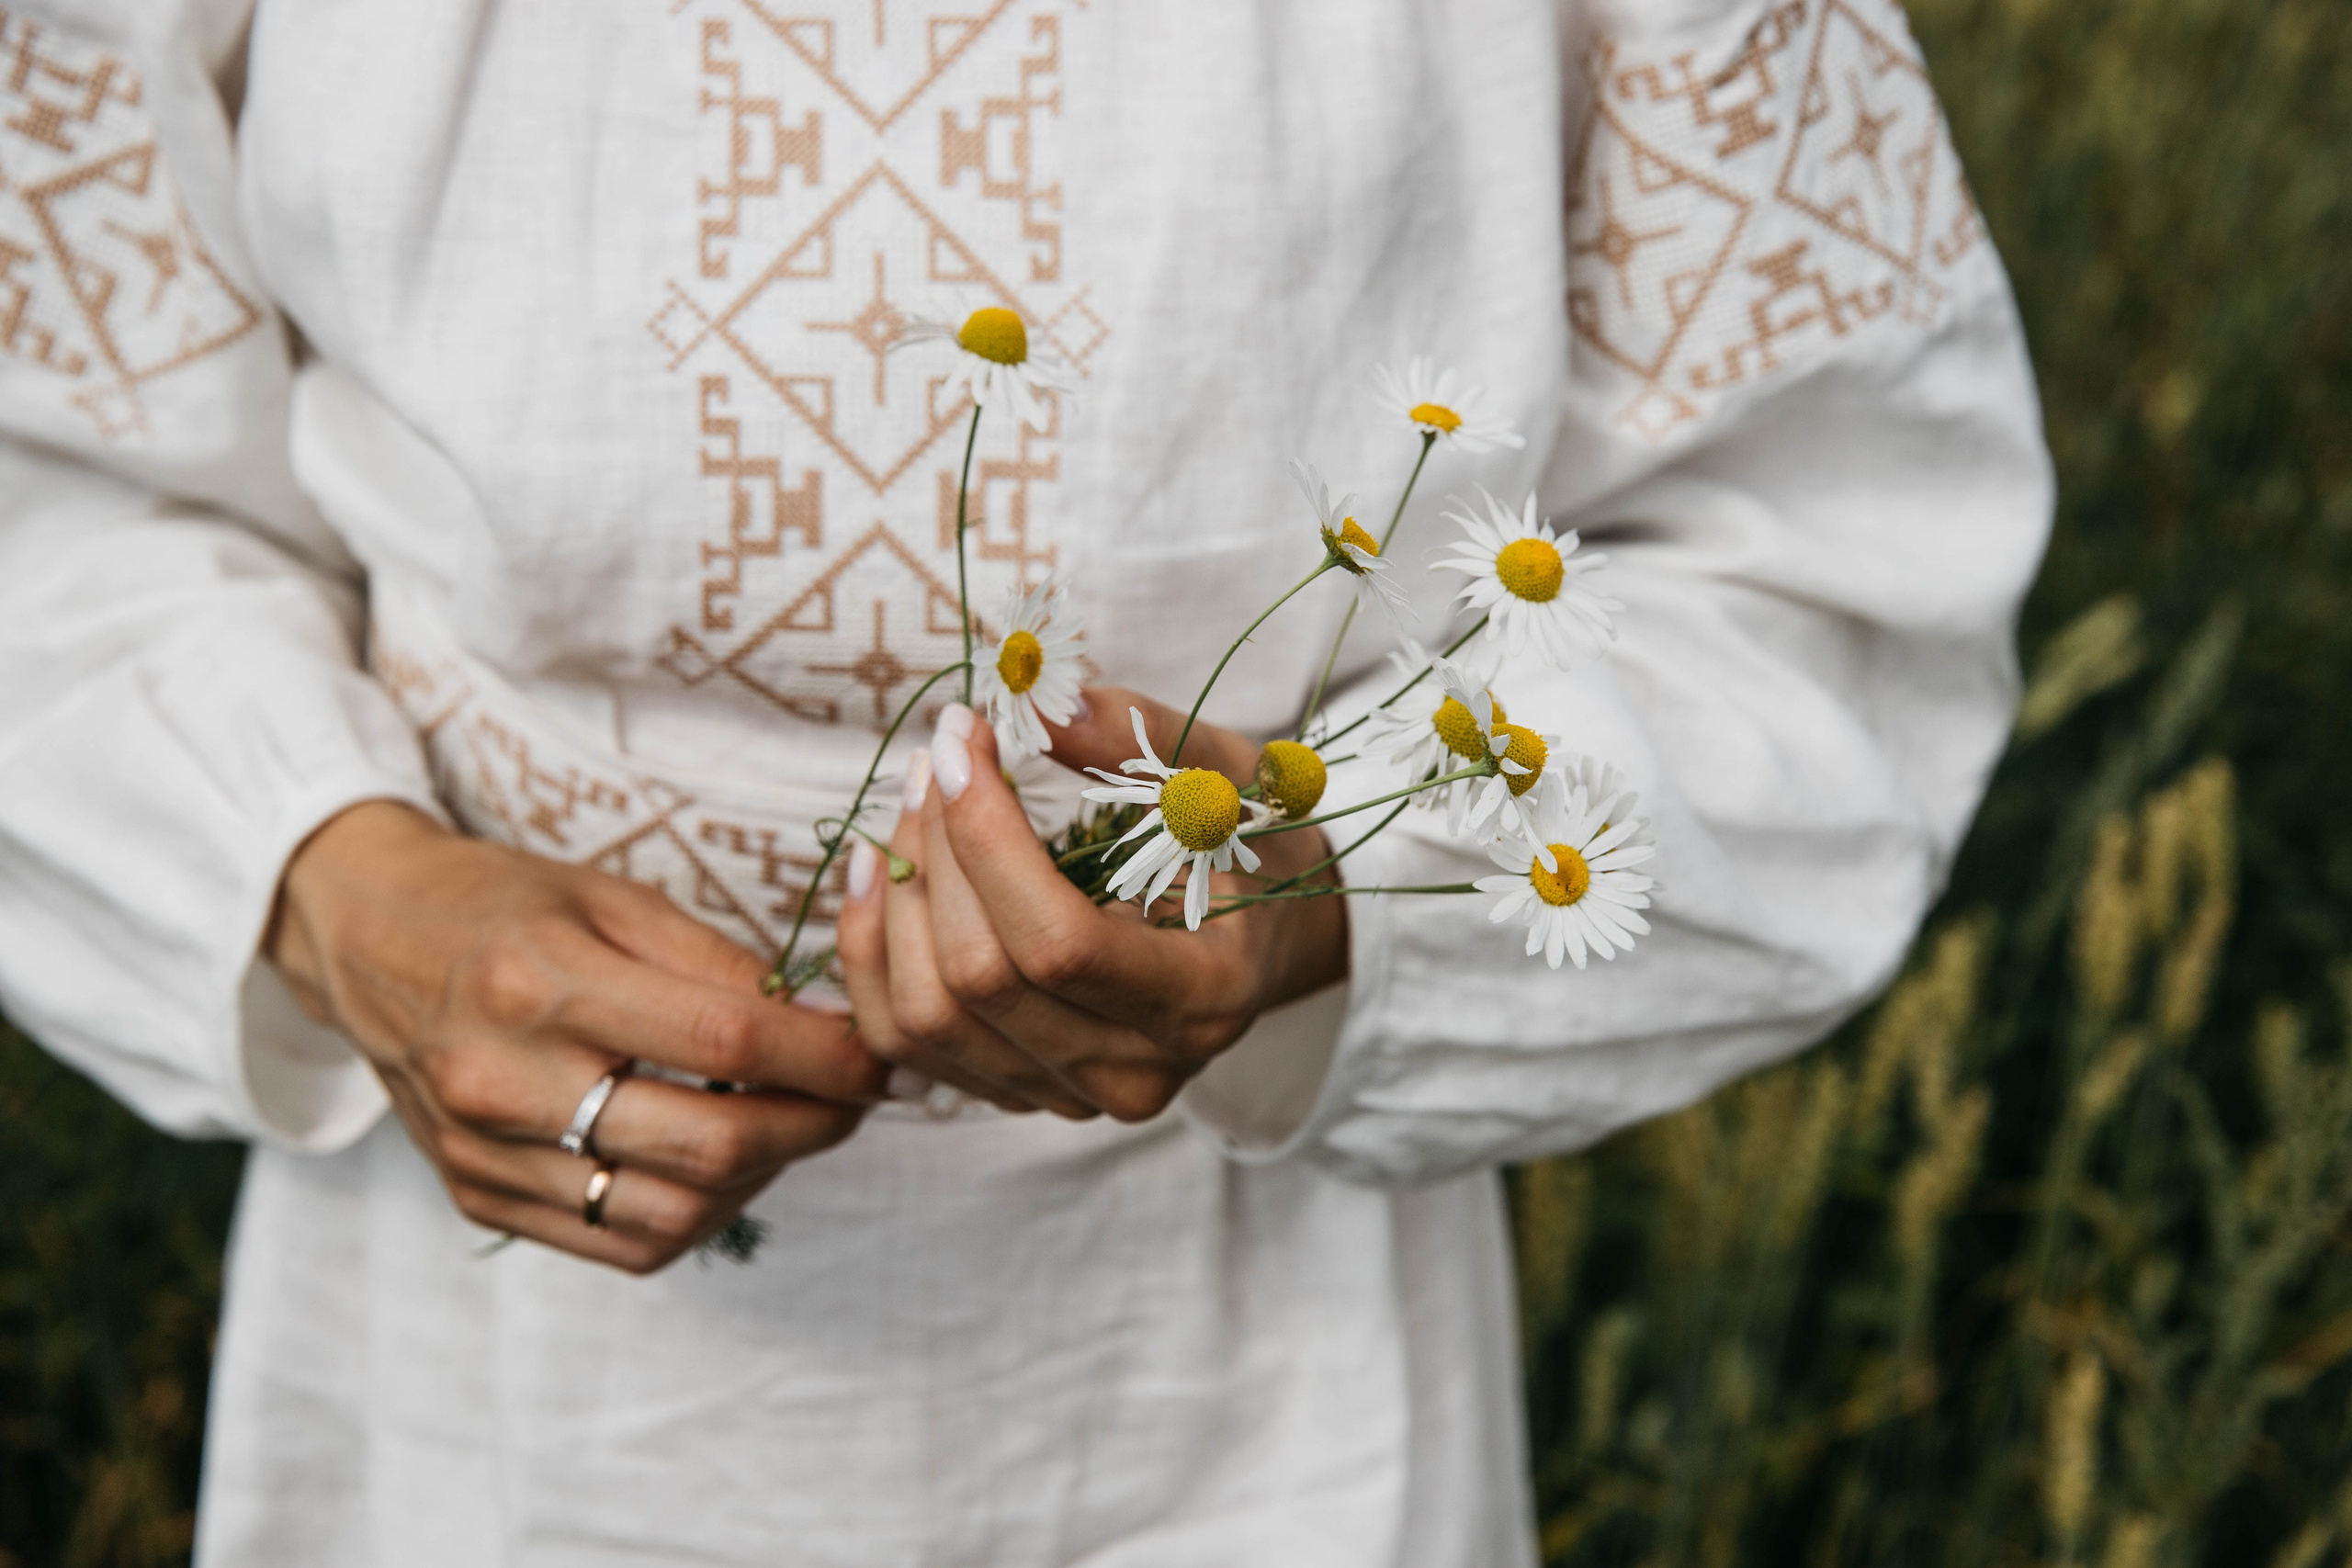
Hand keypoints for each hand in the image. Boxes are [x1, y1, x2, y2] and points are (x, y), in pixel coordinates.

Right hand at [266, 801, 888, 1272]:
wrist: (366, 939)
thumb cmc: (504, 905)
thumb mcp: (610, 896)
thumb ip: (718, 963)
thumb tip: (829, 1021)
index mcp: (541, 980)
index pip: (727, 1043)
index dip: (828, 1057)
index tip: (883, 1057)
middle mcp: (505, 1079)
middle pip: (709, 1142)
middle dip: (816, 1124)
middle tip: (858, 1098)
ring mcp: (485, 1152)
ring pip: (674, 1210)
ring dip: (765, 1176)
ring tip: (794, 1125)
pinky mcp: (477, 1197)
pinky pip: (621, 1243)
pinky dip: (698, 1213)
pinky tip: (722, 1165)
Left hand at [833, 689, 1349, 1121]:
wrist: (1263, 942)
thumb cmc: (1249, 847)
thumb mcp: (1222, 776)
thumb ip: (1135, 737)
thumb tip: (1034, 704)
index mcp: (1203, 998)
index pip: (1059, 944)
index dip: (986, 839)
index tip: (960, 739)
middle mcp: (1135, 1071)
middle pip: (980, 979)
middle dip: (936, 850)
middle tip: (935, 758)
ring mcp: (1069, 1095)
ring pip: (925, 1018)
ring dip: (893, 898)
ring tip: (909, 805)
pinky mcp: (1015, 1092)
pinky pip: (902, 1040)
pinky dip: (870, 952)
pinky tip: (879, 870)